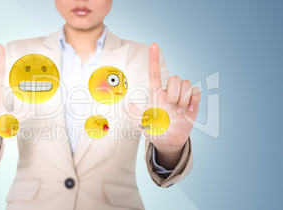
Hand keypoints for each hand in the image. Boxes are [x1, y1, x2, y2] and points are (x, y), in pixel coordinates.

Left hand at [126, 43, 200, 168]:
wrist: (168, 141)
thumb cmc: (153, 131)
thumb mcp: (140, 124)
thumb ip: (133, 113)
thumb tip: (125, 102)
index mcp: (156, 93)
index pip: (154, 73)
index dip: (154, 59)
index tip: (154, 45)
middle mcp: (169, 92)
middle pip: (175, 78)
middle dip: (173, 93)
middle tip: (170, 107)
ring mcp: (181, 96)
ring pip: (186, 84)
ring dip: (182, 98)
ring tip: (178, 111)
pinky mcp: (192, 102)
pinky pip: (196, 92)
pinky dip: (192, 100)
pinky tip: (188, 111)